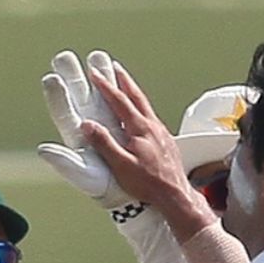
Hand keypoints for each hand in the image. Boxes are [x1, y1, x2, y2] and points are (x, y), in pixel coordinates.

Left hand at [38, 50, 129, 208]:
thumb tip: (42, 150)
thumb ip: (64, 162)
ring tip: (96, 56)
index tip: (51, 79)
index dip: (56, 96)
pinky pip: (118, 97)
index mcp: (76, 136)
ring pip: (99, 92)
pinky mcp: (122, 121)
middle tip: (63, 58)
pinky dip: (116, 83)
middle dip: (71, 75)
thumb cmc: (104, 187)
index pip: (63, 111)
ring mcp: (105, 121)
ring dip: (97, 73)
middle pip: (77, 94)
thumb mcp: (83, 176)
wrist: (131, 191)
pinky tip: (115, 70)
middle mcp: (88, 124)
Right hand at [81, 61, 213, 232]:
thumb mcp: (121, 166)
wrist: (175, 195)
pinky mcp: (166, 141)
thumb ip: (104, 144)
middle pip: (136, 96)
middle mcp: (152, 126)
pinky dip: (141, 107)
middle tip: (113, 67)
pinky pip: (151, 116)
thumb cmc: (148, 184)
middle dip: (123, 80)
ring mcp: (161, 132)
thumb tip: (88, 125)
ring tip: (126, 84)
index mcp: (140, 129)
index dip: (106, 86)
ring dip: (133, 92)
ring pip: (145, 105)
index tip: (95, 73)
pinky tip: (140, 114)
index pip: (120, 101)